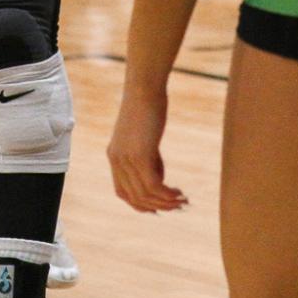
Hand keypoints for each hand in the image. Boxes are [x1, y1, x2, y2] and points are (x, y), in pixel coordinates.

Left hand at [108, 82, 185, 212]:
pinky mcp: (140, 155)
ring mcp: (127, 159)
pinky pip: (154, 186)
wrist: (144, 88)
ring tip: (183, 201)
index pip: (123, 192)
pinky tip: (180, 193)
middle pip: (136, 197)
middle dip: (158, 206)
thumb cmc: (147, 108)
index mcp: (114, 156)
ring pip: (146, 195)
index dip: (140, 205)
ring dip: (166, 203)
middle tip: (178, 206)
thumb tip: (159, 180)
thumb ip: (147, 158)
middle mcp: (117, 160)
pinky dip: (168, 194)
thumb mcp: (143, 137)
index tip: (158, 209)